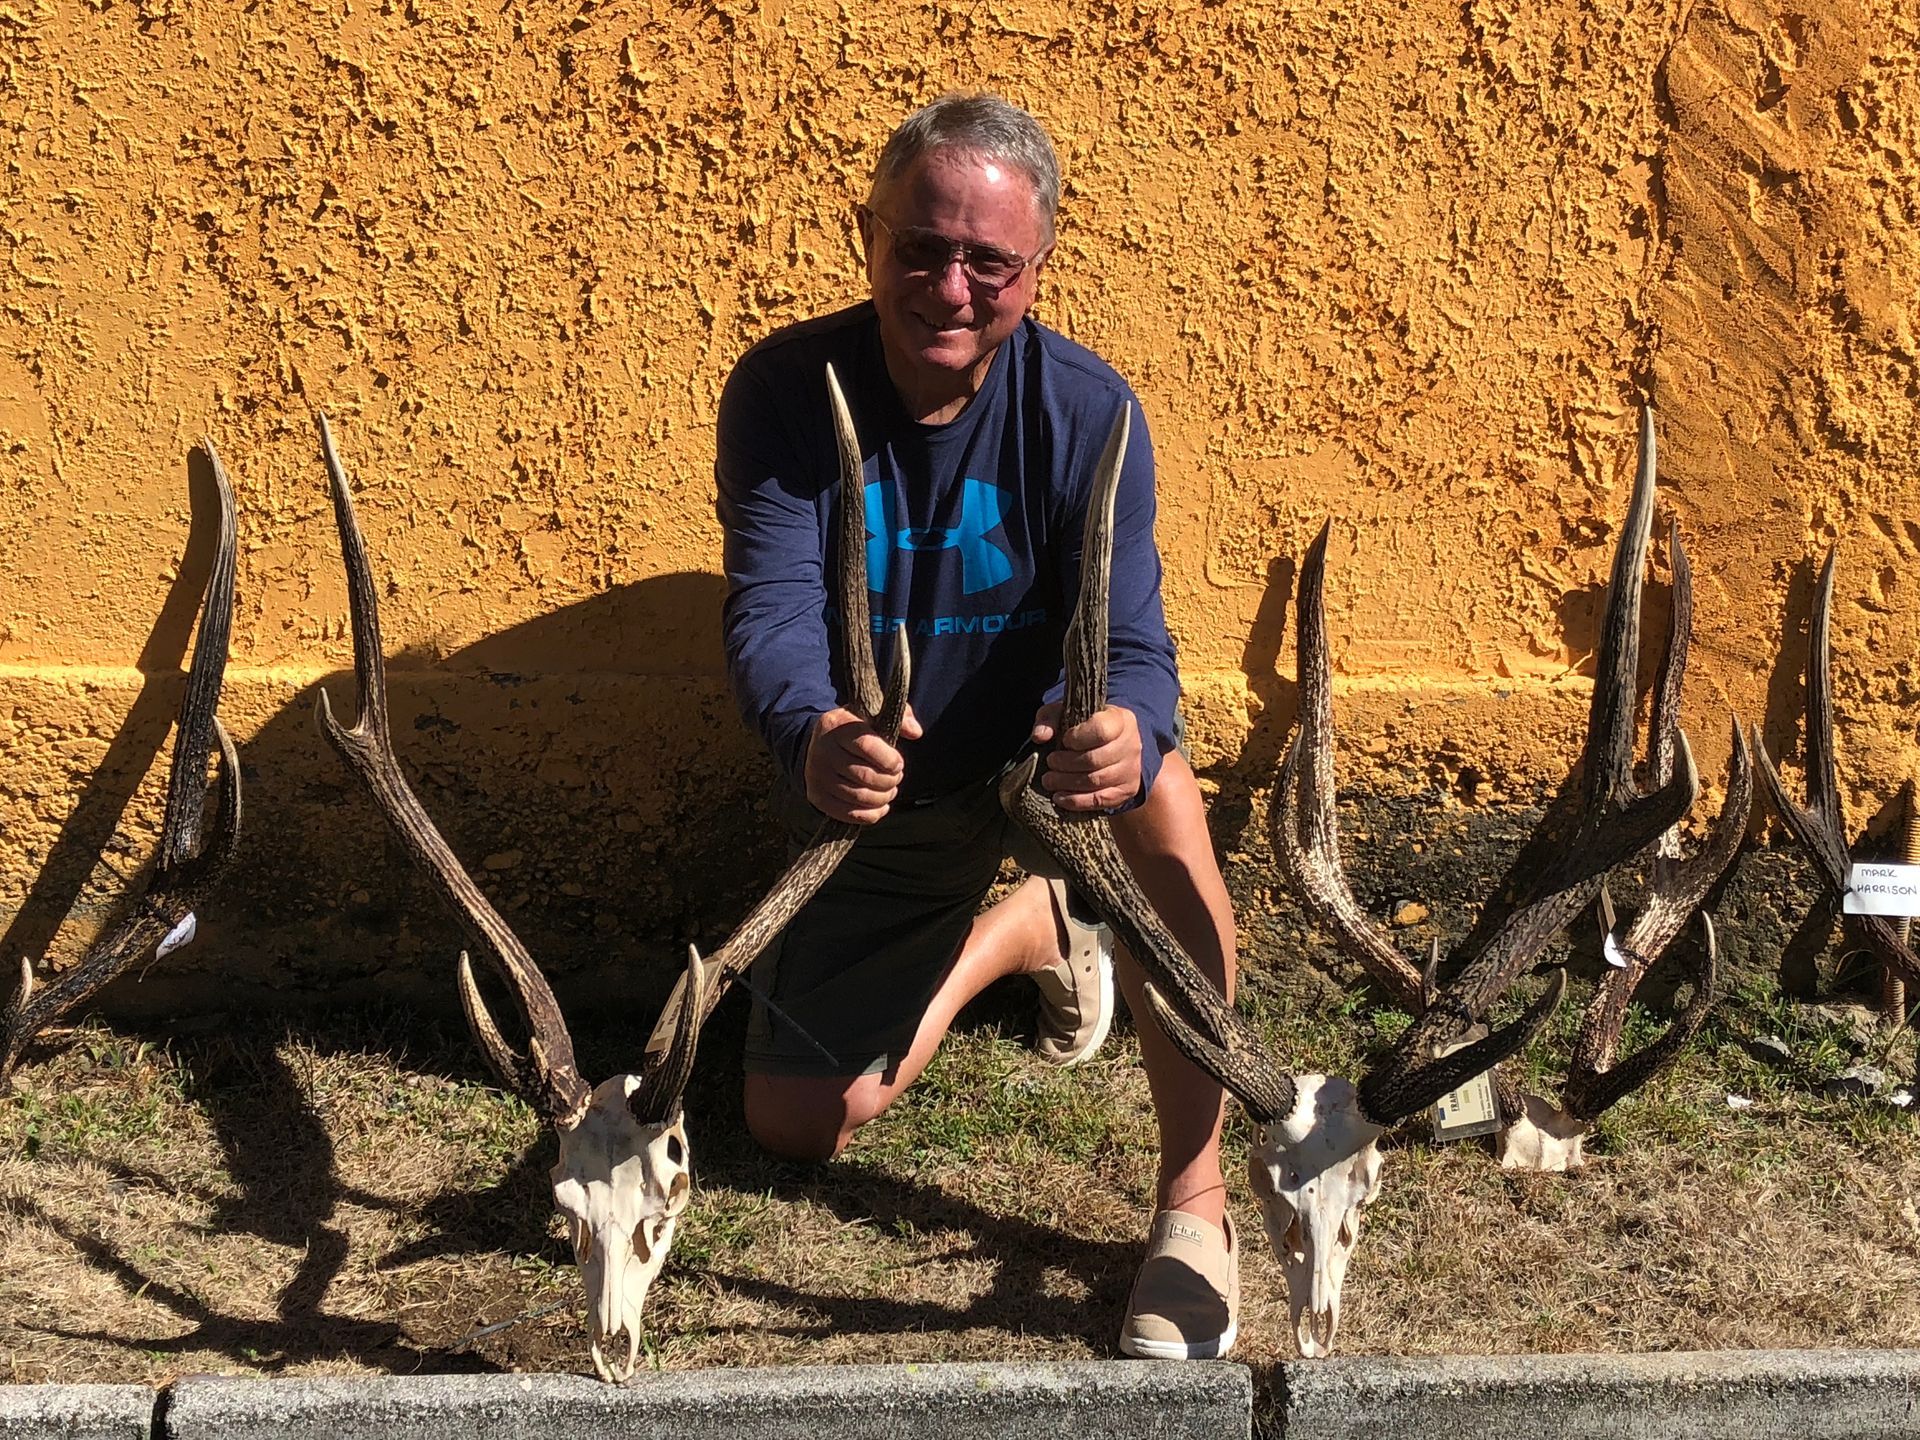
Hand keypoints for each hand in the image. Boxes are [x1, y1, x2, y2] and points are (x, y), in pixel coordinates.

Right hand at [803, 705, 921, 823]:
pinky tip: (881, 806)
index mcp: (837, 725)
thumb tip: (916, 732)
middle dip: (889, 781)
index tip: (898, 763)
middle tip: (896, 777)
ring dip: (883, 798)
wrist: (821, 742)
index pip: (866, 746)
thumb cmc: (857, 728)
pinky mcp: (817, 796)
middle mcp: (823, 750)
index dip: (889, 760)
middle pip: (864, 776)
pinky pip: (848, 814)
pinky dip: (871, 814)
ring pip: (859, 797)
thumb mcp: (876, 713)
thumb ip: (901, 716)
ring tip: (891, 790)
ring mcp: (818, 776)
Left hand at [1031, 702, 1142, 812]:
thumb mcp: (1065, 714)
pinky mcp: (1126, 790)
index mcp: (1120, 719)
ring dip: (1067, 783)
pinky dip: (1076, 801)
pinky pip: (1100, 800)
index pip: (1101, 730)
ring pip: (1096, 781)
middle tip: (1050, 763)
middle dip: (1066, 763)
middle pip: (1096, 759)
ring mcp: (1131, 769)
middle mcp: (1131, 744)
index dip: (1078, 738)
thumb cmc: (1085, 726)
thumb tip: (1040, 736)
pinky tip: (1059, 797)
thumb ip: (1049, 719)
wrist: (1113, 745)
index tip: (1064, 740)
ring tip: (1050, 780)